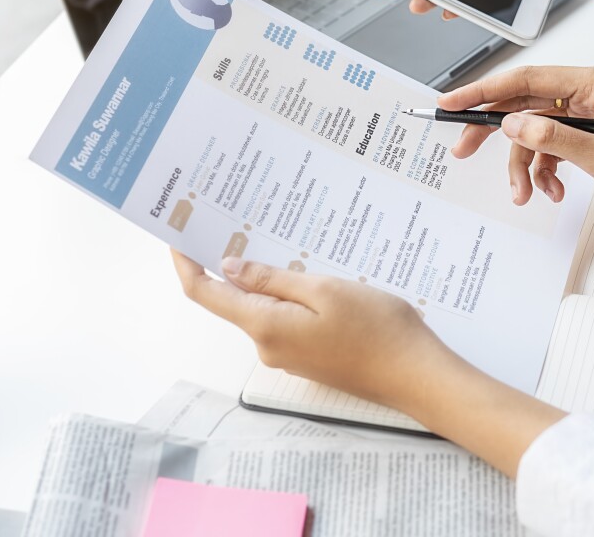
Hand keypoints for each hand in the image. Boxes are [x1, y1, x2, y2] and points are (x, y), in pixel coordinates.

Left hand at [173, 250, 568, 476]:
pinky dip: (288, 294)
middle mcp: (268, 345)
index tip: (177, 235)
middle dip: (230, 263)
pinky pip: (285, 319)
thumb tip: (230, 268)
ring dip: (266, 277)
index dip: (186, 263)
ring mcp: (288, 354)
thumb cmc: (378, 329)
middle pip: (234, 300)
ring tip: (283, 238)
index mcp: (265, 325)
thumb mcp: (324, 290)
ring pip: (263, 308)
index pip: (206, 293)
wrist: (417, 375)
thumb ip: (274, 279)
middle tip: (236, 219)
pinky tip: (310, 274)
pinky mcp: (309, 356)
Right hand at [439, 65, 593, 227]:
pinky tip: (553, 191)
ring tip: (525, 195)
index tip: (452, 104)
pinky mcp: (590, 135)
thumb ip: (555, 137)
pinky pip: (550, 147)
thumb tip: (512, 123)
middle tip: (463, 151)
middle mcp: (590, 91)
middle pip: (524, 104)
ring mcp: (589, 114)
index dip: (484, 91)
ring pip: (534, 131)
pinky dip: (544, 171)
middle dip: (496, 133)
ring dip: (525, 165)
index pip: (527, 80)